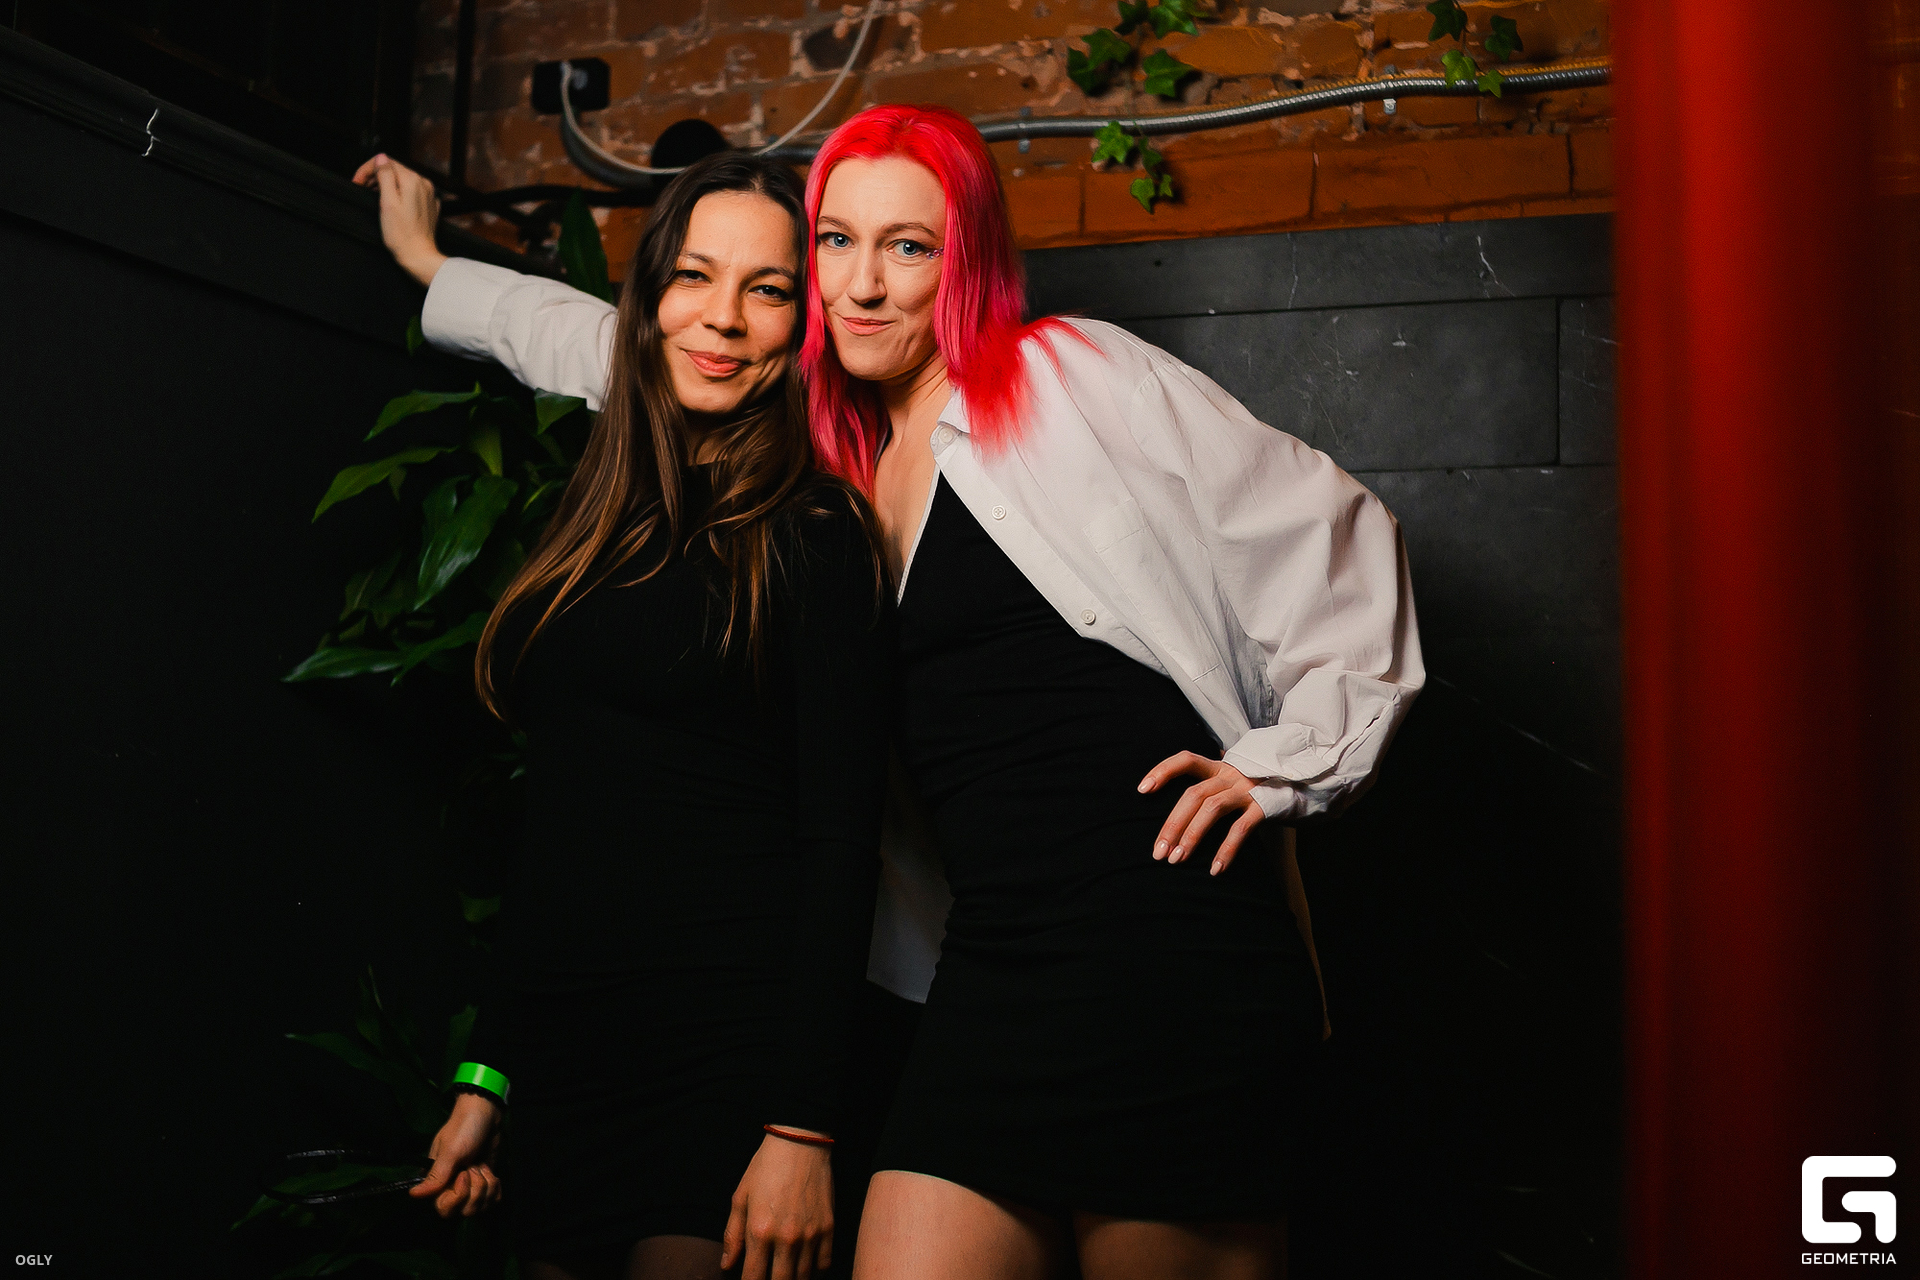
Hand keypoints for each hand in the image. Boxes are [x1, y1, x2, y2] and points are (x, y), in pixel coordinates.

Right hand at [351, 153, 447, 287]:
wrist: (419, 256)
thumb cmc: (401, 234)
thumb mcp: (387, 202)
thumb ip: (385, 176)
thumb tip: (381, 158)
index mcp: (412, 180)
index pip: (386, 162)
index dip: (368, 170)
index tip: (357, 182)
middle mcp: (424, 184)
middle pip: (395, 170)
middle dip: (376, 176)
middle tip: (362, 189)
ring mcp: (429, 195)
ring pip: (403, 180)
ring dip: (385, 184)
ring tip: (373, 195)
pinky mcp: (429, 206)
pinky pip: (411, 192)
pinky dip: (398, 193)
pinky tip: (390, 204)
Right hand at [407, 1091, 502, 1217]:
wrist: (486, 1114)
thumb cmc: (463, 1129)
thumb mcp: (449, 1152)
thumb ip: (435, 1176)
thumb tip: (413, 1195)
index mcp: (438, 1182)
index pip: (444, 1210)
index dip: (458, 1197)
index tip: (464, 1175)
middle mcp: (453, 1188)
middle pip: (465, 1212)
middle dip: (475, 1191)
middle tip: (474, 1167)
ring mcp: (471, 1187)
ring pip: (480, 1207)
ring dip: (487, 1186)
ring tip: (482, 1167)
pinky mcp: (486, 1183)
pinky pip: (492, 1200)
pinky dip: (495, 1188)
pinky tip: (492, 1174)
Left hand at [721, 1130, 834, 1279]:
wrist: (800, 1142)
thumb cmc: (766, 1167)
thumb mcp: (741, 1197)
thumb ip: (733, 1234)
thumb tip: (727, 1265)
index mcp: (760, 1231)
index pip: (753, 1278)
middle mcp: (786, 1238)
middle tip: (767, 1275)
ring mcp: (811, 1234)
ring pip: (803, 1277)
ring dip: (792, 1278)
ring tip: (784, 1271)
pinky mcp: (828, 1227)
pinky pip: (824, 1263)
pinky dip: (815, 1268)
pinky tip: (804, 1261)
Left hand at [1139, 751, 1264, 875]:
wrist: (1308, 786)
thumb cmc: (1261, 790)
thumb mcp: (1234, 783)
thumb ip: (1212, 789)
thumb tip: (1179, 816)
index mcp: (1220, 767)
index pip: (1186, 760)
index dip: (1163, 771)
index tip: (1142, 790)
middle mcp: (1232, 774)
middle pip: (1193, 794)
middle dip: (1172, 824)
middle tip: (1158, 853)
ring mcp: (1249, 788)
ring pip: (1211, 809)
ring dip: (1191, 836)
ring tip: (1176, 860)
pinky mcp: (1265, 805)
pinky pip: (1241, 828)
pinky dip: (1226, 849)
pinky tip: (1214, 869)